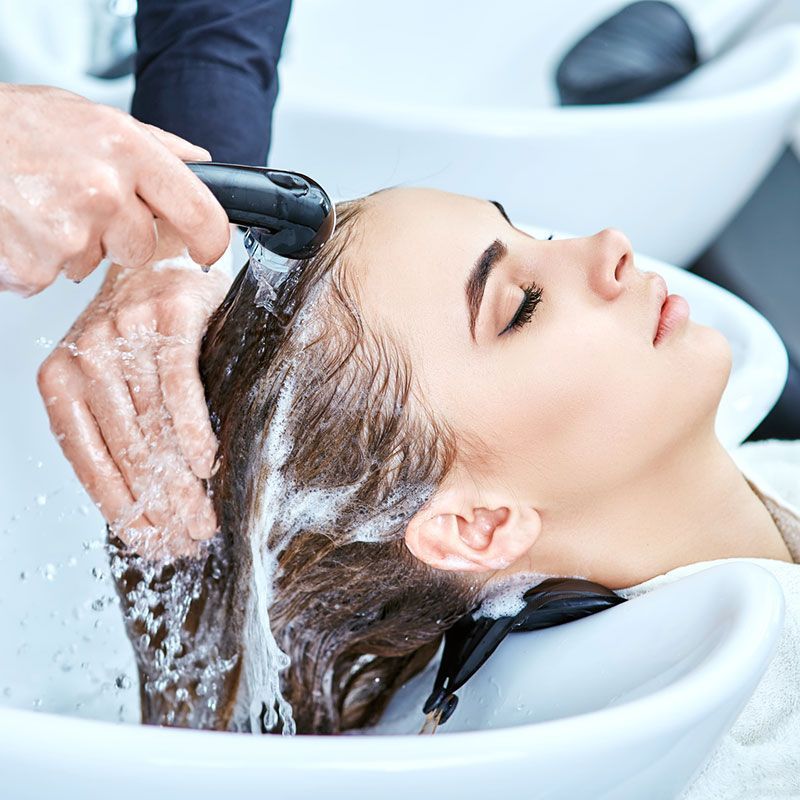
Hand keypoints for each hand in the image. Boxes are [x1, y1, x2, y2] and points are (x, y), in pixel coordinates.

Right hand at [0, 83, 229, 296]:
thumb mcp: (91, 118)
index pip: (199, 209)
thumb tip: (201, 165)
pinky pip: (51, 276)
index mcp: (127, 150)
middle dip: (115, 233)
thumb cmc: (15, 127)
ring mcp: (70, 231)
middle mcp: (105, 190)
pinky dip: (35, 259)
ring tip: (38, 204)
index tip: (209, 249)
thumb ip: (153, 146)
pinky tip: (18, 225)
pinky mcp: (36, 265)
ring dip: (71, 243)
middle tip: (73, 199)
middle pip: (142, 246)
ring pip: (93, 262)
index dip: (211, 238)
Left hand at [37, 224, 232, 559]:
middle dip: (158, 504)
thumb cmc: (142, 333)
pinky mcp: (170, 313)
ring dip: (179, 481)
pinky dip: (194, 429)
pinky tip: (207, 463)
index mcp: (61, 377)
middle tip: (185, 538)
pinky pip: (180, 384)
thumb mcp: (115, 381)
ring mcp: (128, 330)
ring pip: (152, 424)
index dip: (120, 507)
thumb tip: (144, 506)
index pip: (86, 457)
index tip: (150, 541)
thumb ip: (117, 431)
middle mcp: (87, 352)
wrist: (165, 260)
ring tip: (201, 517)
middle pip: (125, 448)